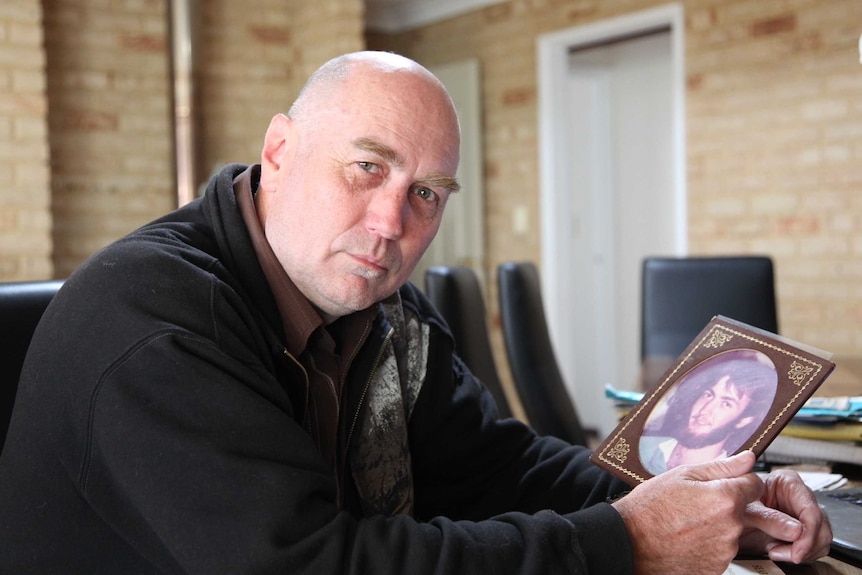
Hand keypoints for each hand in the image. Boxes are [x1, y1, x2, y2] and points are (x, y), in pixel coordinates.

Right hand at [612, 451, 762, 574]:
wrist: (629, 543)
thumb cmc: (649, 507)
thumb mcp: (682, 475)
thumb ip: (721, 466)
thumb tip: (748, 458)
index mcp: (726, 498)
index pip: (755, 484)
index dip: (740, 481)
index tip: (724, 484)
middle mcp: (731, 527)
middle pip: (744, 510)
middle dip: (726, 505)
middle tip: (696, 505)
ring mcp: (724, 551)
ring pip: (732, 532)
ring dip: (718, 527)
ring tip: (687, 524)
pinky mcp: (716, 568)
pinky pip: (720, 551)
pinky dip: (708, 545)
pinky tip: (687, 539)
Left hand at [738, 468, 832, 563]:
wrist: (724, 515)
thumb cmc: (732, 504)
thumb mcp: (746, 509)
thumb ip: (769, 518)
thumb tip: (797, 530)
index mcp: (788, 482)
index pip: (810, 509)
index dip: (808, 533)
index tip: (797, 551)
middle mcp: (799, 496)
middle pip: (821, 526)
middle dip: (805, 545)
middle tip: (782, 554)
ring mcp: (803, 514)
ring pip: (822, 539)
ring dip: (802, 551)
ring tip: (775, 550)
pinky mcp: (802, 530)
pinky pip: (814, 547)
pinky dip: (800, 554)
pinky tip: (779, 551)